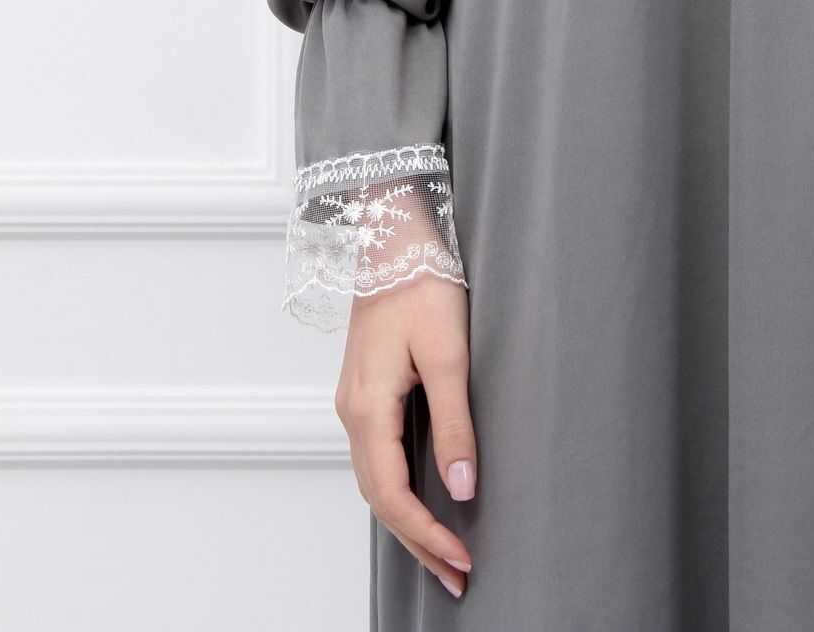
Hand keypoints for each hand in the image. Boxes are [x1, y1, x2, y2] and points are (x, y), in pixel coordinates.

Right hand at [335, 270, 475, 598]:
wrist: (395, 238)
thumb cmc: (422, 284)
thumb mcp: (449, 355)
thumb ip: (454, 424)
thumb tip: (461, 489)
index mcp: (367, 408)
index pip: (393, 495)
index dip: (427, 534)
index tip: (461, 559)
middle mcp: (352, 412)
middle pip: (379, 498)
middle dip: (418, 542)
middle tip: (458, 576)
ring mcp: (354, 403)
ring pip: (375, 481)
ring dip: (408, 520)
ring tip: (444, 552)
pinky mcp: (365, 392)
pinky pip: (377, 458)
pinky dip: (399, 490)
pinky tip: (423, 500)